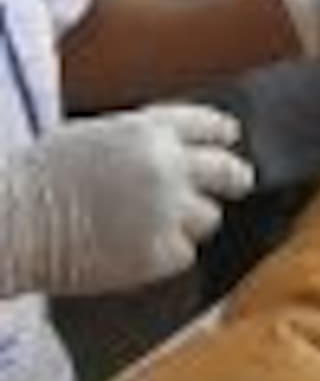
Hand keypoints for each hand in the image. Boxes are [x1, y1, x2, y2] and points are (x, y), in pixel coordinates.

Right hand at [0, 106, 253, 298]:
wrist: (10, 221)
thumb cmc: (40, 178)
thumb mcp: (98, 134)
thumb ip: (146, 139)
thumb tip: (182, 149)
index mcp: (151, 130)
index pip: (210, 126)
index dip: (223, 135)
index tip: (230, 140)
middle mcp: (167, 167)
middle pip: (228, 171)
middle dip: (233, 177)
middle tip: (237, 183)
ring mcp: (166, 211)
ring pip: (208, 217)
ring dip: (190, 221)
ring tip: (156, 224)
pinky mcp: (157, 254)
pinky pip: (183, 253)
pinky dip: (166, 254)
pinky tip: (137, 248)